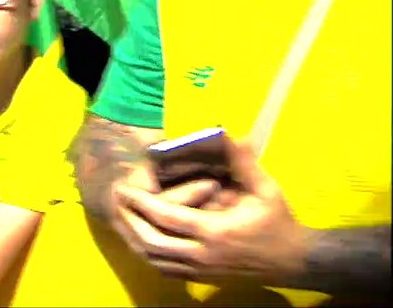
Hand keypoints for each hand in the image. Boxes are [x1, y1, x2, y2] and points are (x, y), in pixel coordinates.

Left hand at [114, 140, 306, 283]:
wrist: (295, 262)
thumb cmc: (279, 223)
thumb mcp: (265, 189)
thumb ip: (243, 162)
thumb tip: (226, 134)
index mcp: (215, 232)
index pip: (167, 218)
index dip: (141, 203)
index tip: (123, 189)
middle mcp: (203, 255)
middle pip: (151, 243)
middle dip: (130, 222)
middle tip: (117, 203)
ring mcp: (200, 271)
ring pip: (154, 260)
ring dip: (135, 240)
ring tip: (123, 218)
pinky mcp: (201, 279)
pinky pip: (165, 271)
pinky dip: (149, 255)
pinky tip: (143, 240)